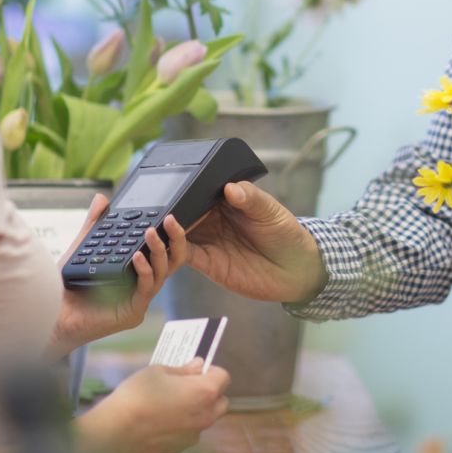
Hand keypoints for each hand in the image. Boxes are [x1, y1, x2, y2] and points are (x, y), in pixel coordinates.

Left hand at [49, 194, 185, 355]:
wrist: (53, 316)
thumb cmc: (67, 287)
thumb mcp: (83, 248)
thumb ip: (94, 224)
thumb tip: (102, 199)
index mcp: (135, 270)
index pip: (160, 249)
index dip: (169, 232)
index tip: (168, 213)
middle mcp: (141, 284)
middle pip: (171, 260)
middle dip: (175, 238)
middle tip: (170, 219)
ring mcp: (139, 299)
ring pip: (162, 272)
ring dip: (158, 251)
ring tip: (151, 233)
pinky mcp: (133, 312)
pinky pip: (146, 288)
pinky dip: (144, 271)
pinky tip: (136, 257)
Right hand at [76, 359, 230, 452]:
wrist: (116, 431)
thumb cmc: (138, 394)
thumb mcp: (159, 371)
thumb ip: (184, 370)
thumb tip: (199, 366)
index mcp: (205, 392)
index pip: (223, 377)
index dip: (211, 371)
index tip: (195, 370)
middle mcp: (206, 416)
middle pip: (220, 402)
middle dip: (210, 393)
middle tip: (188, 387)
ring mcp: (193, 436)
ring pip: (205, 420)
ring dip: (196, 411)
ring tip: (171, 405)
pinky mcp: (179, 449)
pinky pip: (188, 434)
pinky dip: (181, 427)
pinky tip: (160, 422)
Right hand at [169, 181, 325, 303]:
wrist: (297, 269)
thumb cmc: (285, 233)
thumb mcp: (270, 210)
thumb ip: (251, 198)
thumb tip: (230, 188)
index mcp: (224, 202)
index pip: (198, 193)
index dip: (184, 189)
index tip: (171, 183)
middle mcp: (211, 221)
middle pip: (183, 213)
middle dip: (168, 209)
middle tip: (154, 204)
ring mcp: (207, 242)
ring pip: (176, 235)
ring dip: (163, 230)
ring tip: (156, 221)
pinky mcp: (207, 263)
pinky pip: (182, 256)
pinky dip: (171, 249)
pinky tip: (168, 239)